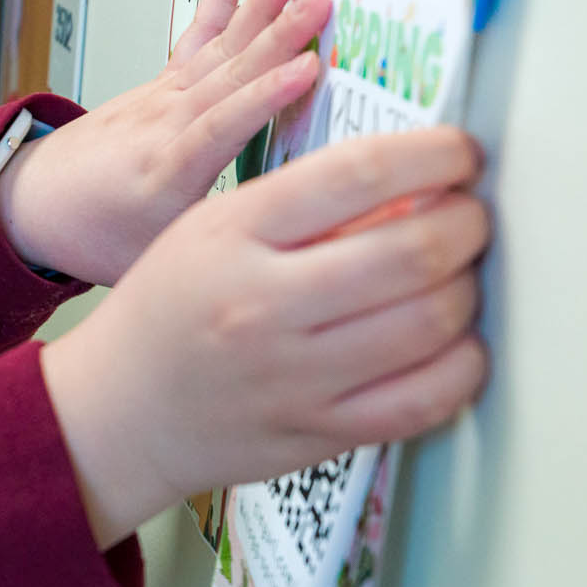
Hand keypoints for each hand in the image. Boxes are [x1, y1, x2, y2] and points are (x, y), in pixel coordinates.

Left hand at [0, 0, 331, 285]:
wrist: (31, 206)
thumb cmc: (97, 239)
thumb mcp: (158, 265)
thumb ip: (218, 249)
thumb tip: (287, 244)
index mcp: (164, 178)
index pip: (219, 130)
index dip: (262, 100)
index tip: (306, 71)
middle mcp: (163, 128)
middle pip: (229, 75)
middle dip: (278, 35)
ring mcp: (162, 98)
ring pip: (221, 47)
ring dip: (262, 6)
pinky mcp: (163, 83)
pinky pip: (200, 33)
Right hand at [39, 127, 490, 548]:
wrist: (115, 411)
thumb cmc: (165, 315)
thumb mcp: (210, 230)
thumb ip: (304, 206)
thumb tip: (416, 185)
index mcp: (231, 236)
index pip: (361, 173)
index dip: (437, 155)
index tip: (460, 155)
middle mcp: (261, 305)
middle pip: (414, 250)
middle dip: (470, 223)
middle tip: (471, 217)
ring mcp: (290, 376)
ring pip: (433, 322)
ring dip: (469, 289)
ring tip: (458, 277)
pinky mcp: (314, 432)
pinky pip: (424, 399)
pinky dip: (463, 366)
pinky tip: (454, 345)